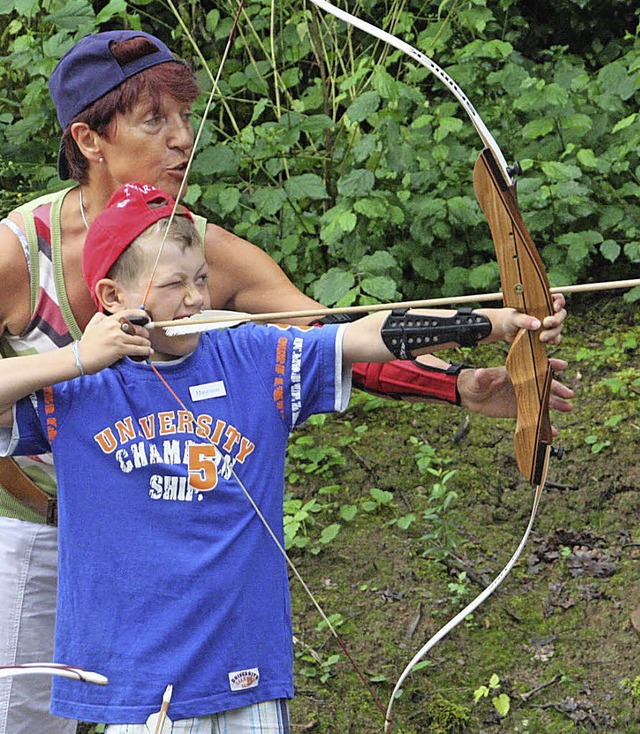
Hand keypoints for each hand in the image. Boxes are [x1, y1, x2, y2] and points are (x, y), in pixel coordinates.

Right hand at [78, 310, 152, 373]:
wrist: (79, 357)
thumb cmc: (86, 344)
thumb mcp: (91, 326)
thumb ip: (98, 319)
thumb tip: (103, 315)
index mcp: (109, 320)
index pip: (129, 313)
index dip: (141, 315)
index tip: (147, 318)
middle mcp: (114, 327)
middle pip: (137, 328)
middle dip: (145, 334)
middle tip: (146, 337)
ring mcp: (117, 338)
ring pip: (139, 339)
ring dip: (146, 344)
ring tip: (148, 346)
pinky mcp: (119, 349)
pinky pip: (137, 349)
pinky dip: (145, 351)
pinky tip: (149, 352)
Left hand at [458, 358, 573, 430]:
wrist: (469, 396)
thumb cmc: (473, 382)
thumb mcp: (477, 379)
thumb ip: (482, 377)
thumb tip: (482, 373)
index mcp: (514, 373)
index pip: (533, 367)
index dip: (549, 365)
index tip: (563, 365)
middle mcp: (521, 384)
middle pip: (542, 385)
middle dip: (557, 388)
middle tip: (569, 394)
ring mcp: (521, 398)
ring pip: (541, 401)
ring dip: (555, 404)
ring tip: (568, 408)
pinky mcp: (517, 411)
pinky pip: (532, 417)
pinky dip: (542, 423)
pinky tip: (553, 430)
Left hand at [480, 293, 566, 344]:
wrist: (504, 330)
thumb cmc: (509, 318)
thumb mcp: (513, 317)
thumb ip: (524, 319)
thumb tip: (537, 324)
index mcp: (542, 302)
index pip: (557, 298)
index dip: (559, 302)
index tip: (554, 307)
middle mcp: (548, 312)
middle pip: (561, 314)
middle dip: (556, 319)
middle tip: (546, 323)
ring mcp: (548, 324)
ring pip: (559, 327)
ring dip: (553, 332)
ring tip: (541, 337)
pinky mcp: (546, 335)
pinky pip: (556, 338)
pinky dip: (554, 340)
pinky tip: (549, 342)